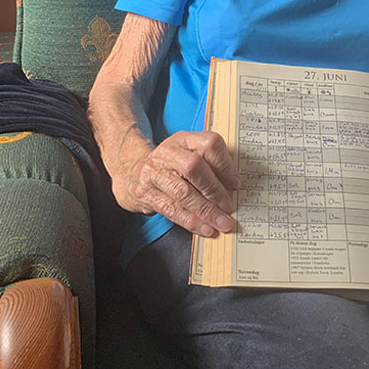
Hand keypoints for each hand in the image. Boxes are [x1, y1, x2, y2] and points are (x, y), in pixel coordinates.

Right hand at [115, 130, 239, 237]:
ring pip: (182, 192)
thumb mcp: (188, 155)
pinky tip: (204, 228)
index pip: (209, 144)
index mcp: (184, 140)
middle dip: (215, 190)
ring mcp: (153, 172)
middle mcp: (167, 153)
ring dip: (206, 211)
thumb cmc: (170, 166)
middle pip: (194, 167)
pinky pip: (171, 209)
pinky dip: (191, 221)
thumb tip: (233, 187)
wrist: (132, 172)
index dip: (225, 165)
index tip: (235, 184)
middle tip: (228, 207)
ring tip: (221, 222)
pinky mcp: (145, 193)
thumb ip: (210, 165)